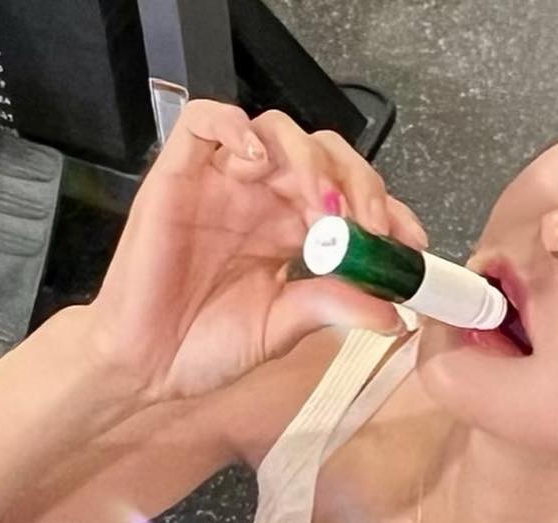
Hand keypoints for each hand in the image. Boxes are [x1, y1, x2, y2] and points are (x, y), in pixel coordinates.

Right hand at [81, 99, 429, 403]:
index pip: (350, 198)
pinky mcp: (179, 174)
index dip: (386, 210)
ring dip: (310, 159)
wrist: (146, 367)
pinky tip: (260, 163)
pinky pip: (206, 121)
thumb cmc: (202, 348)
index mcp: (289, 232)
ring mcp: (222, 183)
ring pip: (277, 131)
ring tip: (322, 207)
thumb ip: (332, 308)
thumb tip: (394, 313)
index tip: (411, 244)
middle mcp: (261, 199)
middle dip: (357, 183)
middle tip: (370, 226)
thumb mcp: (281, 330)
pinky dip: (238, 127)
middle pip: (323, 155)